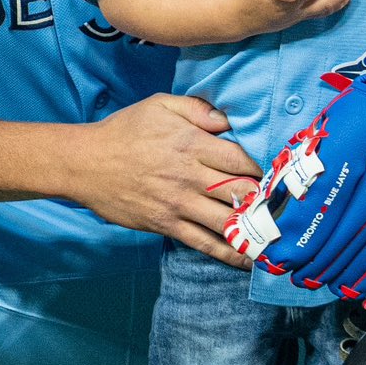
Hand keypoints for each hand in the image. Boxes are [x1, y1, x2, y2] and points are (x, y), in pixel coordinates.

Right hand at [71, 94, 262, 265]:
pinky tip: (250, 259)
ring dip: (255, 229)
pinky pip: (205, 243)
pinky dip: (230, 254)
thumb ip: (197, 109)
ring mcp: (178, 204)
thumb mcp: (159, 105)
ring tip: (275, 234)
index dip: (261, 167)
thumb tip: (228, 121)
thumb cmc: (124, 131)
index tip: (270, 173)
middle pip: (241, 192)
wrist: (84, 163)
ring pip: (228, 221)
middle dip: (265, 199)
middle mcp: (188, 176)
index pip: (240, 159)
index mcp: (190, 144)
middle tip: (280, 205)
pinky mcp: (166, 224)